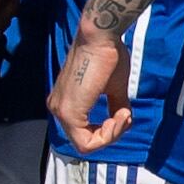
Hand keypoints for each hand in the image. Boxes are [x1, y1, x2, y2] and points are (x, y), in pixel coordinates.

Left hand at [50, 21, 134, 148]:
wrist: (101, 38)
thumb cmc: (108, 56)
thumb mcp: (115, 89)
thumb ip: (115, 109)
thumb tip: (123, 122)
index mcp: (65, 102)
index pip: (86, 134)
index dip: (109, 131)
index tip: (125, 113)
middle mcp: (58, 108)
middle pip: (86, 141)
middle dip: (112, 133)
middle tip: (125, 115)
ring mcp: (60, 111)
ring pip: (86, 144)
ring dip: (111, 134)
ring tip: (123, 113)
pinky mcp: (68, 112)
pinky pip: (87, 142)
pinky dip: (108, 134)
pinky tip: (118, 115)